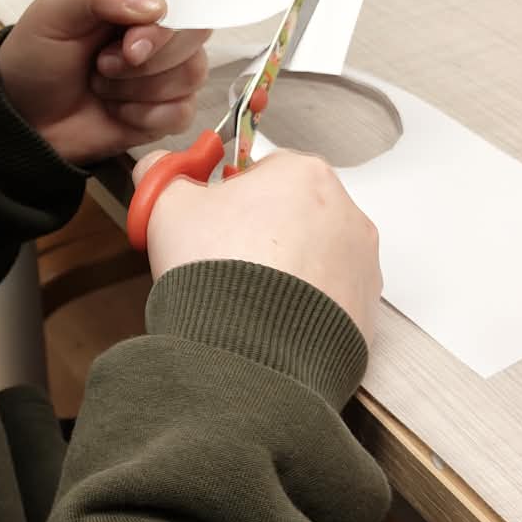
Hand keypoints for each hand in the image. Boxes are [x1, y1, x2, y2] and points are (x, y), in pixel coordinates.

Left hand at [0, 0, 209, 166]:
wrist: (24, 119)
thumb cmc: (36, 57)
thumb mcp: (54, 11)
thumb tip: (157, 7)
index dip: (166, 21)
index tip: (132, 41)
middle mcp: (158, 28)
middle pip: (195, 34)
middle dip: (147, 59)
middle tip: (102, 65)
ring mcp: (166, 70)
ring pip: (192, 74)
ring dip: (139, 87)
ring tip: (102, 85)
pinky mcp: (167, 110)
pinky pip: (184, 111)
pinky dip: (146, 116)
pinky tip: (117, 111)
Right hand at [137, 147, 381, 343]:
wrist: (248, 353)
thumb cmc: (217, 274)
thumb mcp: (166, 206)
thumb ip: (163, 174)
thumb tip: (157, 168)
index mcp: (304, 174)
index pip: (261, 171)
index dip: (227, 197)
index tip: (208, 220)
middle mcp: (345, 214)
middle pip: (290, 214)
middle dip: (256, 234)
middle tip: (219, 261)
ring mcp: (361, 265)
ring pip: (311, 257)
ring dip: (281, 271)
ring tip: (242, 298)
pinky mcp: (363, 311)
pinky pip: (326, 300)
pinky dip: (299, 308)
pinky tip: (267, 322)